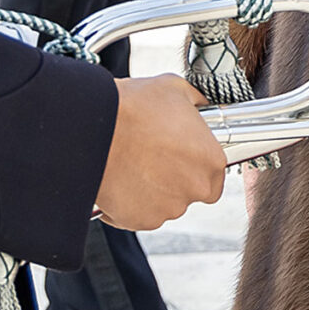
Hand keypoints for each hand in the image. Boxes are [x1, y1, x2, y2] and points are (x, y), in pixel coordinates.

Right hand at [95, 75, 225, 229]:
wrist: (94, 128)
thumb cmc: (134, 108)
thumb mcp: (175, 89)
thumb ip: (195, 103)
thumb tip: (198, 105)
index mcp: (210, 159)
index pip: (214, 175)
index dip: (196, 166)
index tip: (181, 157)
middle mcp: (195, 188)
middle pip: (190, 191)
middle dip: (174, 179)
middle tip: (152, 159)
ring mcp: (168, 208)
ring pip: (164, 204)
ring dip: (152, 191)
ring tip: (133, 165)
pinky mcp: (140, 220)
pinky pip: (138, 215)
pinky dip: (130, 203)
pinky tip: (120, 179)